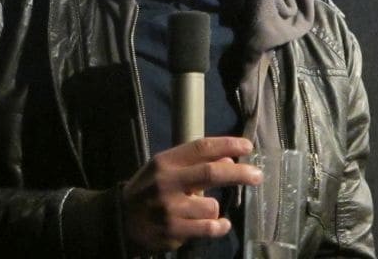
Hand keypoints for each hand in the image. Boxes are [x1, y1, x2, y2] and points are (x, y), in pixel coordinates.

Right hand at [121, 136, 260, 252]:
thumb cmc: (147, 190)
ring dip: (217, 208)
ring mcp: (170, 209)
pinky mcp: (174, 232)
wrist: (120, 220)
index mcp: (165, 162)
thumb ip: (193, 163)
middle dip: (239, 172)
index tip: (247, 146)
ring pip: (212, 205)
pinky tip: (220, 224)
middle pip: (211, 173)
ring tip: (207, 210)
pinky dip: (219, 226)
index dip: (227, 145)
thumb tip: (227, 159)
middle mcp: (167, 183)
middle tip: (257, 175)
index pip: (201, 148)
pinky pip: (208, 228)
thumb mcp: (164, 169)